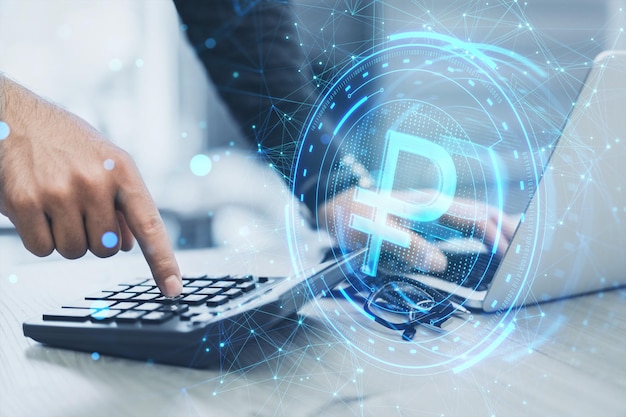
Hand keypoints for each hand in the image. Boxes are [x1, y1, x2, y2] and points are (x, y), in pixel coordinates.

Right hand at [0, 76, 181, 295]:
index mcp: (122, 171)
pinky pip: (42, 249)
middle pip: (104, 249)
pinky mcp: (26, 202)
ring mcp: (60, 192)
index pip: (150, 225)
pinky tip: (36, 208)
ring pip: (73, 252)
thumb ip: (122, 204)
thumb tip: (130, 245)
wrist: (15, 116)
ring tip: (56, 205)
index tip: (173, 289)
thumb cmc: (66, 142)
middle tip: (78, 209)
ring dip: (65, 238)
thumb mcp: (106, 163)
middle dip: (92, 238)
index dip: (163, 261)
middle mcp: (95, 181)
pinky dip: (39, 238)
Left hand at [318, 186, 518, 273]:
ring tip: (521, 243)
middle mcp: (435, 205)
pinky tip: (492, 238)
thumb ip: (405, 247)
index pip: (472, 217)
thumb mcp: (374, 235)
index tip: (509, 254)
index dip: (494, 235)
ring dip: (500, 227)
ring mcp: (433, 211)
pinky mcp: (428, 219)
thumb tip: (439, 262)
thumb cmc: (354, 220)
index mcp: (427, 206)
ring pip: (476, 215)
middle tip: (531, 248)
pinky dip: (484, 229)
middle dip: (508, 228)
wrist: (338, 209)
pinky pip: (464, 221)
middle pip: (482, 212)